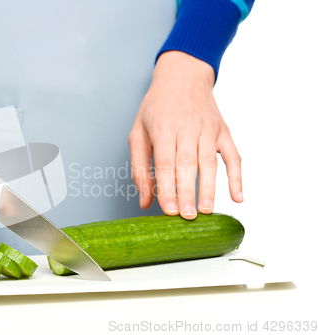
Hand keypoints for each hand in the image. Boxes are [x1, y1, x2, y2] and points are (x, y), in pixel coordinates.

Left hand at [128, 51, 242, 219]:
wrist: (183, 76)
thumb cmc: (156, 107)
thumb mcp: (138, 132)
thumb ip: (139, 168)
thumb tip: (144, 201)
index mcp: (163, 127)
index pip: (166, 162)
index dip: (167, 188)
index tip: (168, 210)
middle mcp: (187, 127)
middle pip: (188, 164)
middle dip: (188, 192)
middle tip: (187, 216)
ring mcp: (208, 129)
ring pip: (210, 161)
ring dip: (210, 187)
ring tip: (207, 210)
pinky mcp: (223, 131)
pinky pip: (233, 155)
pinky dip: (237, 176)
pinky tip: (237, 196)